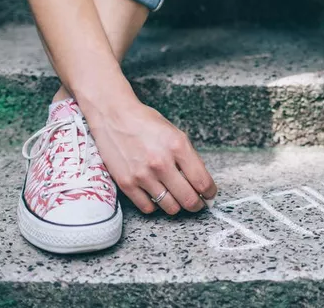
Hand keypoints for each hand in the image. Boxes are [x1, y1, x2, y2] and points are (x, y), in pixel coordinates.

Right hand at [87, 100, 217, 214]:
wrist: (114, 117)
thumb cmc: (146, 123)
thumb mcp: (175, 134)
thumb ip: (188, 157)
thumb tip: (200, 182)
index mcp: (178, 146)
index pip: (202, 181)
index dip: (209, 192)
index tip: (209, 195)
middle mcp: (161, 163)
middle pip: (188, 199)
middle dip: (197, 204)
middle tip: (197, 203)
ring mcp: (143, 175)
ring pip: (170, 207)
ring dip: (177, 206)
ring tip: (176, 198)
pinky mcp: (126, 183)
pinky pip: (148, 208)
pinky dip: (155, 205)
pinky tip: (156, 195)